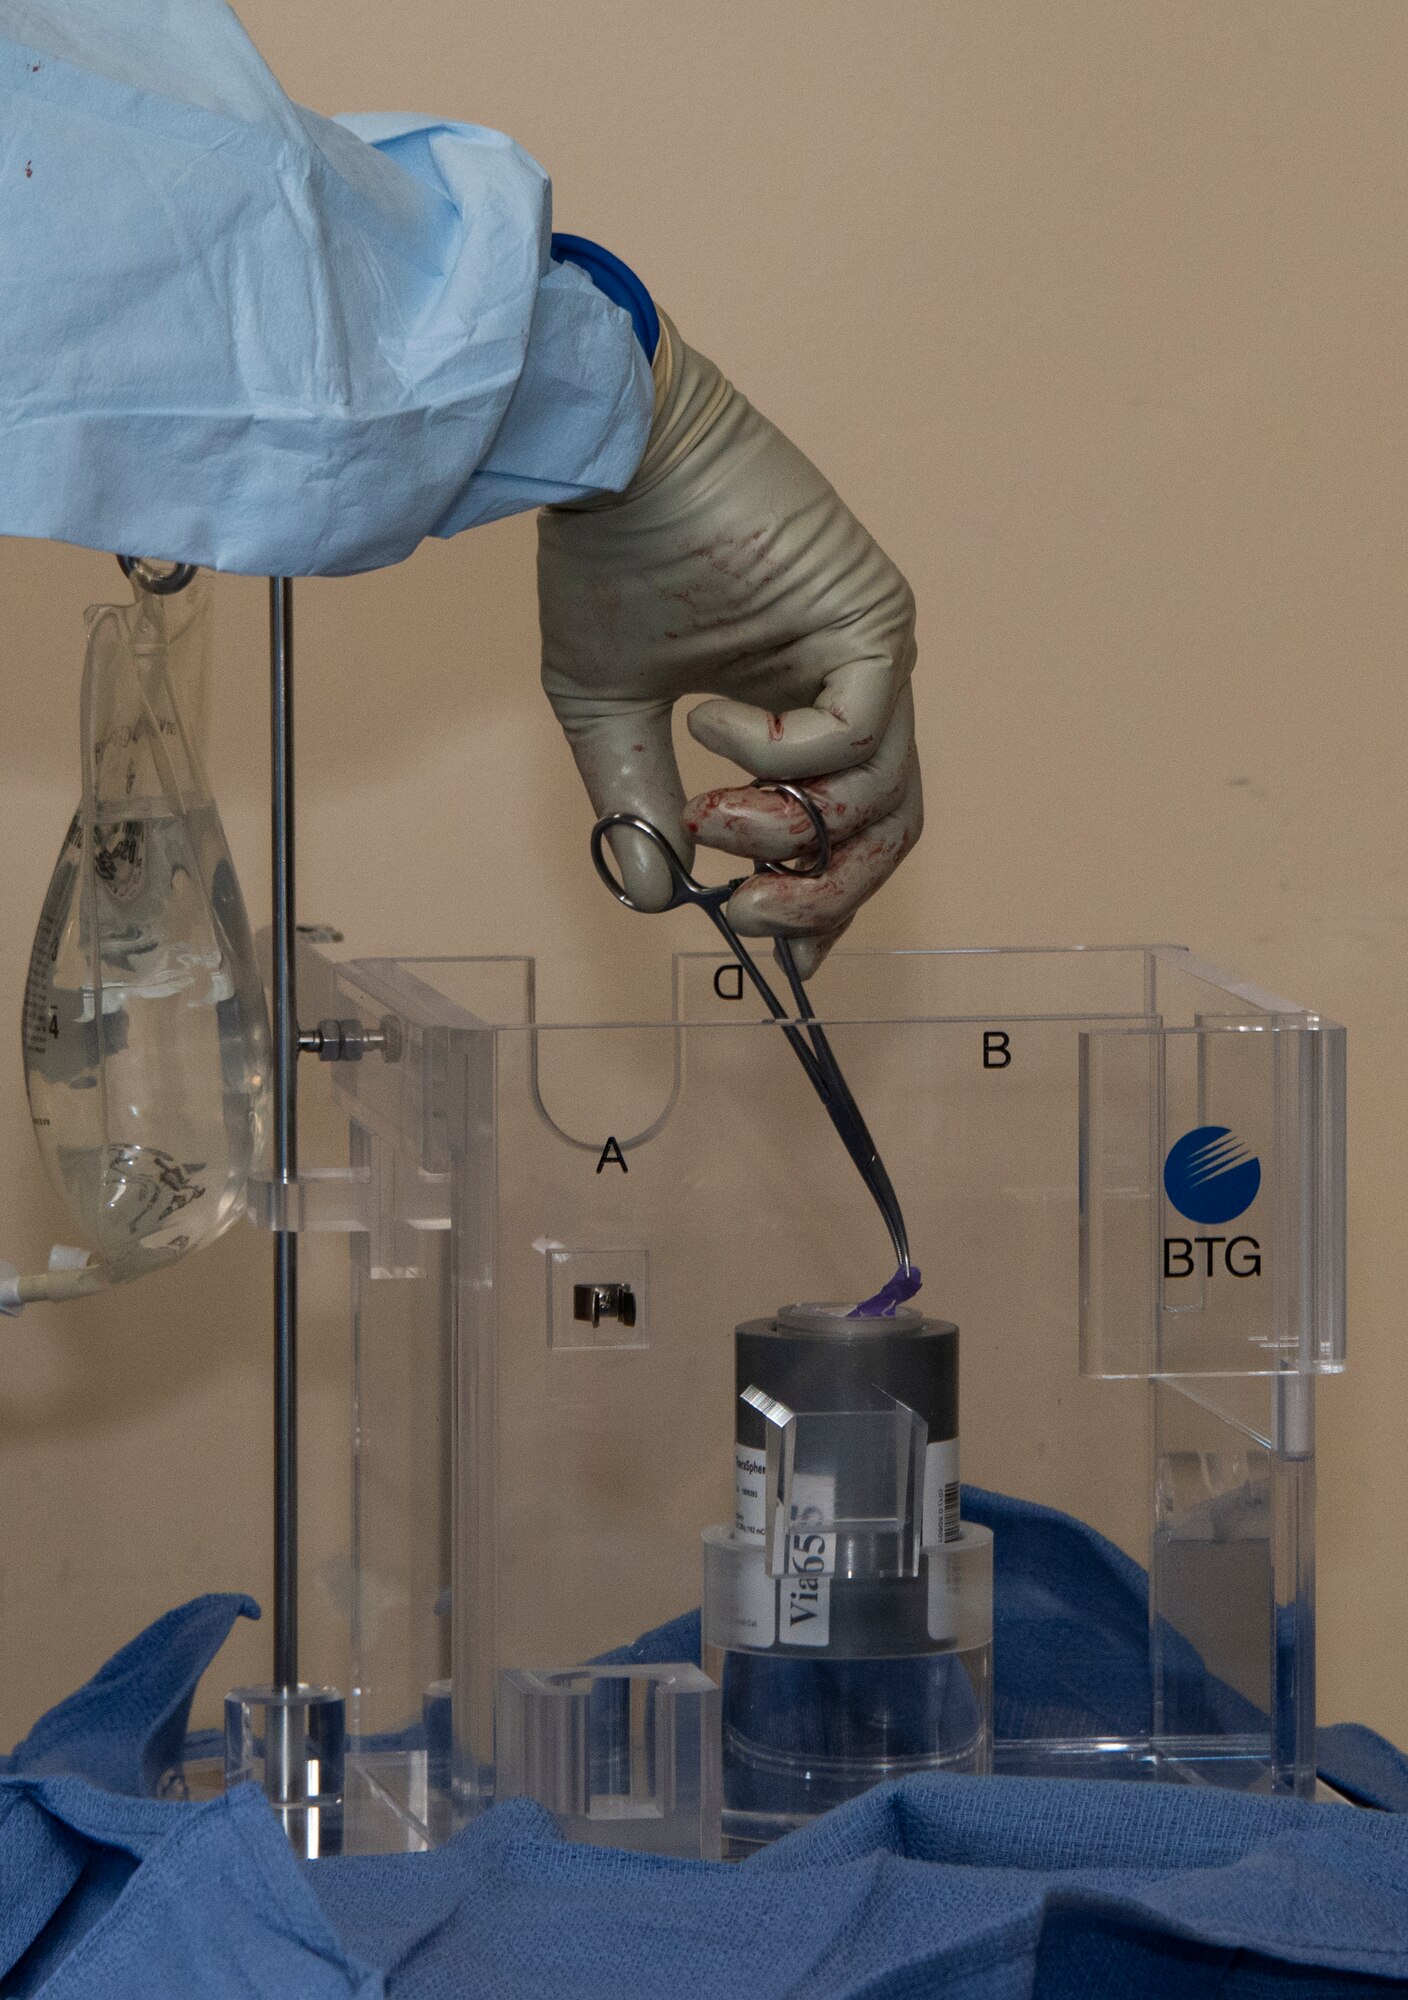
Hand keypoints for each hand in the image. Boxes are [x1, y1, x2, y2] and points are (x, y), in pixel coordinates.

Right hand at [538, 309, 920, 978]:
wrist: (613, 458)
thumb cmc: (608, 563)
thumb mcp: (612, 714)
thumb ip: (642, 806)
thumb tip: (658, 902)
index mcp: (803, 702)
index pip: (845, 827)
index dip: (824, 903)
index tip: (787, 963)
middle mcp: (854, 681)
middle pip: (886, 829)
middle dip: (820, 895)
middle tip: (748, 913)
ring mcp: (873, 650)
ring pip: (878, 797)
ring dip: (785, 834)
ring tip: (709, 818)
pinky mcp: (875, 616)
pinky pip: (854, 733)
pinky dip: (779, 756)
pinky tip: (713, 720)